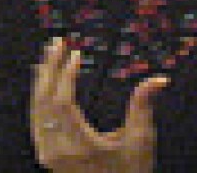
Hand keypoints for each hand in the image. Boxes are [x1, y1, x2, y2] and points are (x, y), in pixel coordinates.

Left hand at [30, 37, 167, 172]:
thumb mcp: (139, 143)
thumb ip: (143, 107)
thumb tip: (159, 80)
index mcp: (80, 146)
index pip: (63, 102)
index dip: (66, 74)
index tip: (75, 53)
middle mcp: (57, 150)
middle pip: (45, 99)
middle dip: (50, 67)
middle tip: (58, 42)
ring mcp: (47, 152)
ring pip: (37, 107)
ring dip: (42, 77)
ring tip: (50, 53)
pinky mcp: (45, 153)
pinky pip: (37, 117)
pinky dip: (39, 94)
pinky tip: (44, 78)